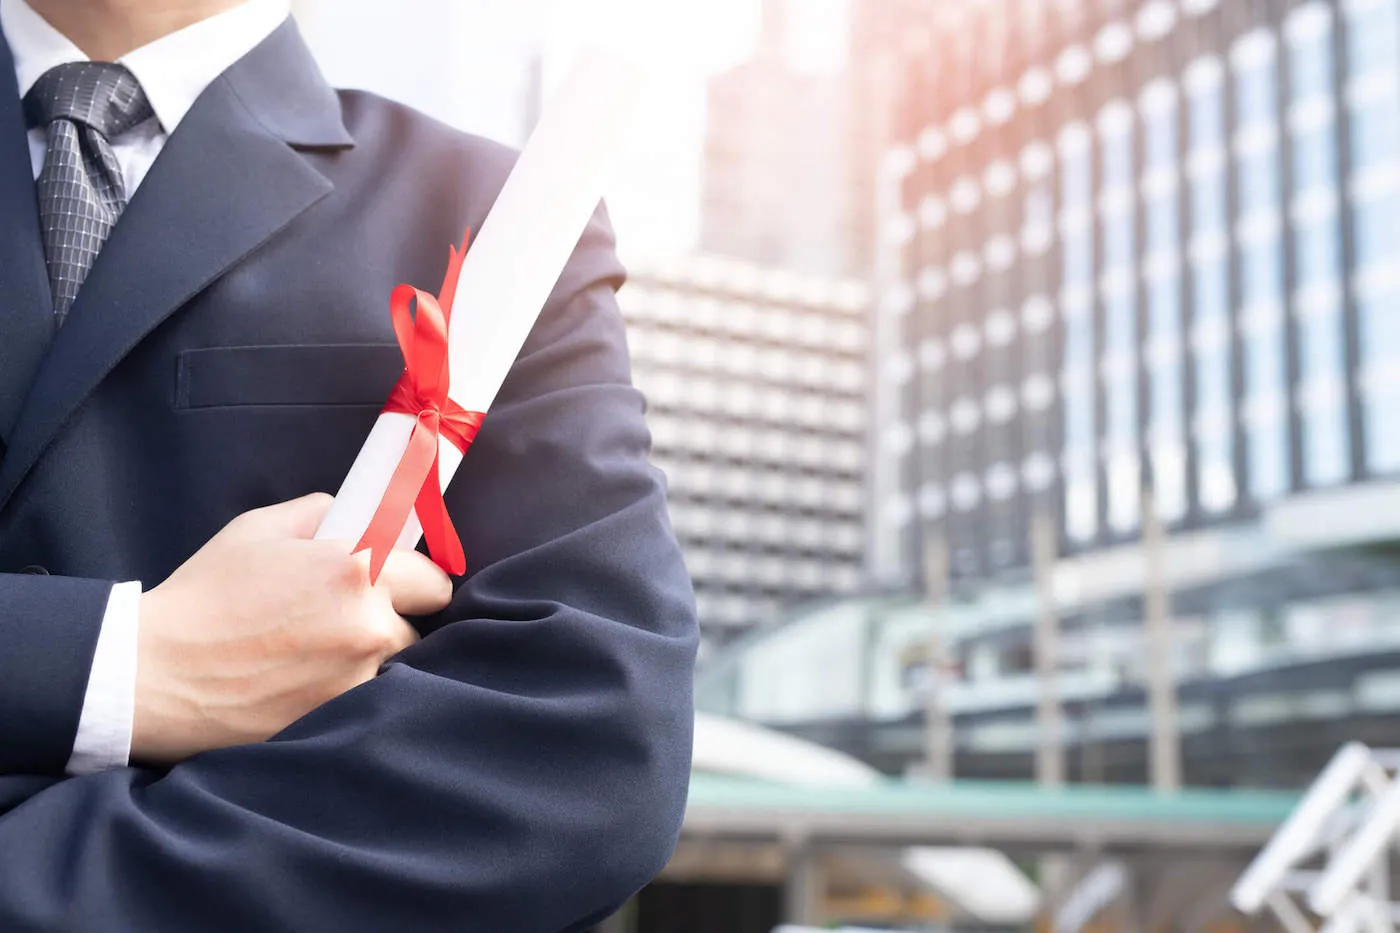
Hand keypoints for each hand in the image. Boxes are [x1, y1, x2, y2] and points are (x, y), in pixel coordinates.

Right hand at [131, 493, 452, 764]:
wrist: (156, 673)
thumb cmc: (206, 595)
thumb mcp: (260, 529)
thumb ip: (324, 513)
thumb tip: (363, 516)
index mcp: (357, 568)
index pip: (434, 580)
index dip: (414, 581)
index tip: (400, 584)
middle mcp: (369, 625)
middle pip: (417, 626)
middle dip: (390, 619)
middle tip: (342, 617)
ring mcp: (357, 677)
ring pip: (390, 665)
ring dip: (366, 657)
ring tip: (313, 653)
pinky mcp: (338, 718)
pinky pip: (363, 696)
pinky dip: (342, 689)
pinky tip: (300, 682)